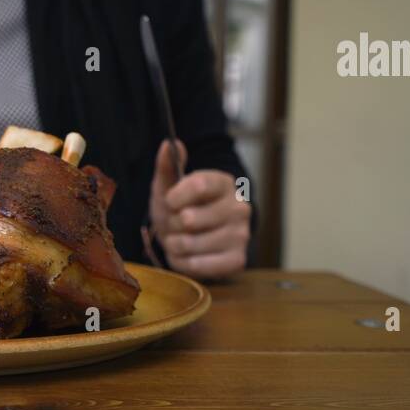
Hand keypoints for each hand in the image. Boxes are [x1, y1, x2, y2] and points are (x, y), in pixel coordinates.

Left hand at [149, 139, 250, 278]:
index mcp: (223, 183)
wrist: (193, 237)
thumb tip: (170, 143)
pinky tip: (186, 255)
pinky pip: (196, 266)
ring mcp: (241, 235)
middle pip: (188, 218)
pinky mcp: (237, 260)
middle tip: (177, 224)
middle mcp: (239, 207)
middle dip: (172, 223)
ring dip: (174, 244)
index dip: (175, 197)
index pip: (197, 185)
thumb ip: (168, 165)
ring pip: (189, 244)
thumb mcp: (169, 186)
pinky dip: (183, 262)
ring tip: (180, 239)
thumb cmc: (180, 208)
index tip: (170, 201)